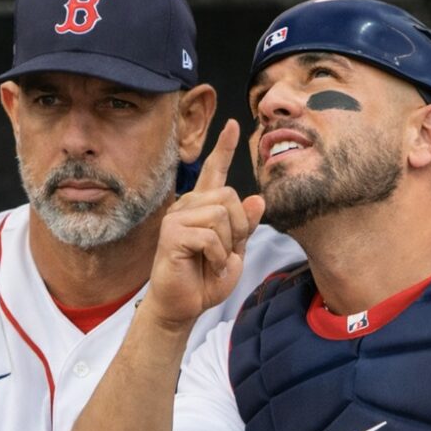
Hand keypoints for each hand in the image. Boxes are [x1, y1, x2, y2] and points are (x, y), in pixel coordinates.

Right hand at [144, 119, 265, 327]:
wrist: (184, 306)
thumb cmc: (206, 279)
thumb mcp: (235, 251)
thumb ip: (245, 227)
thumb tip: (259, 199)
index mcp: (203, 207)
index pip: (215, 171)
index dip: (224, 148)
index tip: (234, 124)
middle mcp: (188, 206)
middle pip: (229, 196)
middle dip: (239, 227)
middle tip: (228, 252)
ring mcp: (176, 218)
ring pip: (221, 214)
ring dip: (228, 244)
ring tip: (216, 261)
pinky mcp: (171, 234)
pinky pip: (210, 235)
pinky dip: (218, 256)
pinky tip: (208, 266)